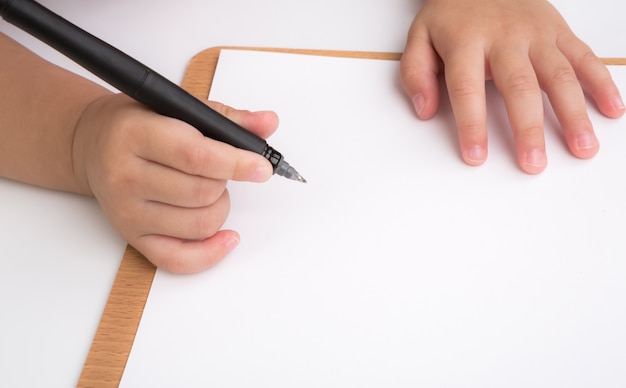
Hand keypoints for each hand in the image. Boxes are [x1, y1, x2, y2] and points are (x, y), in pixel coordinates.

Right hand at [72, 94, 278, 272]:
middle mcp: (125, 176)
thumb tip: (267, 123)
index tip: (262, 167)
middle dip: (225, 181)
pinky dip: (211, 253)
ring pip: (201, 224)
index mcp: (135, 134)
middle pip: (203, 193)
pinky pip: (179, 260)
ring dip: (220, 207)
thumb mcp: (179, 107)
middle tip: (218, 168)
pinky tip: (227, 237)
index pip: (196, 157)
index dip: (237, 163)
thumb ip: (227, 117)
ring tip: (209, 189)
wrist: (93, 144)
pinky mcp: (131, 237)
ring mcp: (127, 211)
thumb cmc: (138, 124)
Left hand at [401, 0, 624, 172]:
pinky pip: (584, 57)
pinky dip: (601, 83)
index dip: (472, 125)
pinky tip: (612, 110)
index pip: (467, 88)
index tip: (476, 156)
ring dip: (573, 113)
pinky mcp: (559, 30)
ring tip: (582, 147)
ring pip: (559, 75)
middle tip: (533, 163)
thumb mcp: (420, 36)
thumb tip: (424, 110)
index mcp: (466, 41)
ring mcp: (536, 33)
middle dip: (528, 128)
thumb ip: (416, 73)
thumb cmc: (452, 12)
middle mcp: (505, 37)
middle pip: (519, 86)